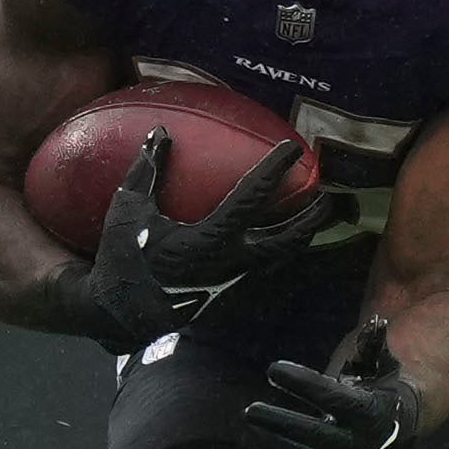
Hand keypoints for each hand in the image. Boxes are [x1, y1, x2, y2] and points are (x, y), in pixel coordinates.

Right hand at [79, 129, 341, 350]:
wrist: (121, 316)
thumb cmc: (122, 260)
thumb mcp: (128, 210)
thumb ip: (147, 169)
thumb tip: (162, 132)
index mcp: (209, 239)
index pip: (253, 197)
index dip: (275, 169)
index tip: (293, 149)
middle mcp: (231, 263)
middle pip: (287, 238)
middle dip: (311, 216)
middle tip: (327, 196)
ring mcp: (234, 283)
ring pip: (281, 258)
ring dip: (301, 237)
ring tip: (315, 219)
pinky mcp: (230, 296)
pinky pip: (265, 270)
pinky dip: (280, 253)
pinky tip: (281, 240)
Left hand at [244, 319, 423, 448]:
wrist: (393, 434)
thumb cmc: (378, 391)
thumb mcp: (380, 367)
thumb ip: (374, 345)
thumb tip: (376, 321)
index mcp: (370, 414)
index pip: (332, 399)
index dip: (302, 384)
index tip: (272, 368)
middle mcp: (359, 445)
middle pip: (315, 437)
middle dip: (280, 423)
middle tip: (249, 410)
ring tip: (251, 428)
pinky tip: (260, 443)